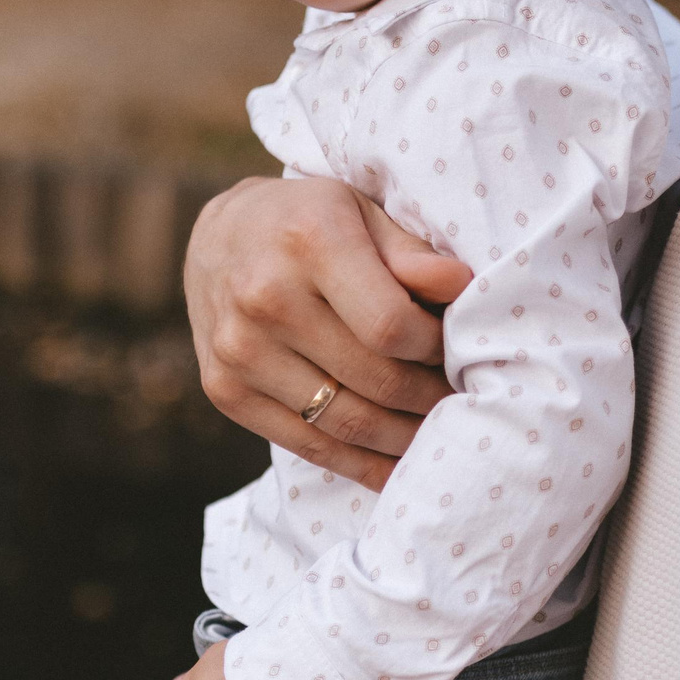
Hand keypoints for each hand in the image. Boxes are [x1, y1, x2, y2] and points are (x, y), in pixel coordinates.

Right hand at [185, 177, 472, 490]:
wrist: (219, 239)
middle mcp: (265, 297)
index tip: (452, 351)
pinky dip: (359, 464)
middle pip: (374, 379)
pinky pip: (307, 444)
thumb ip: (411, 253)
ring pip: (345, 422)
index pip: (391, 326)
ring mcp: (238, 350)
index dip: (435, 350)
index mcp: (309, 242)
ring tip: (436, 433)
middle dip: (429, 399)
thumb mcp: (361, 213)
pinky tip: (395, 466)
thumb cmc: (308, 222)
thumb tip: (460, 286)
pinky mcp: (224, 390)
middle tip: (459, 403)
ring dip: (402, 439)